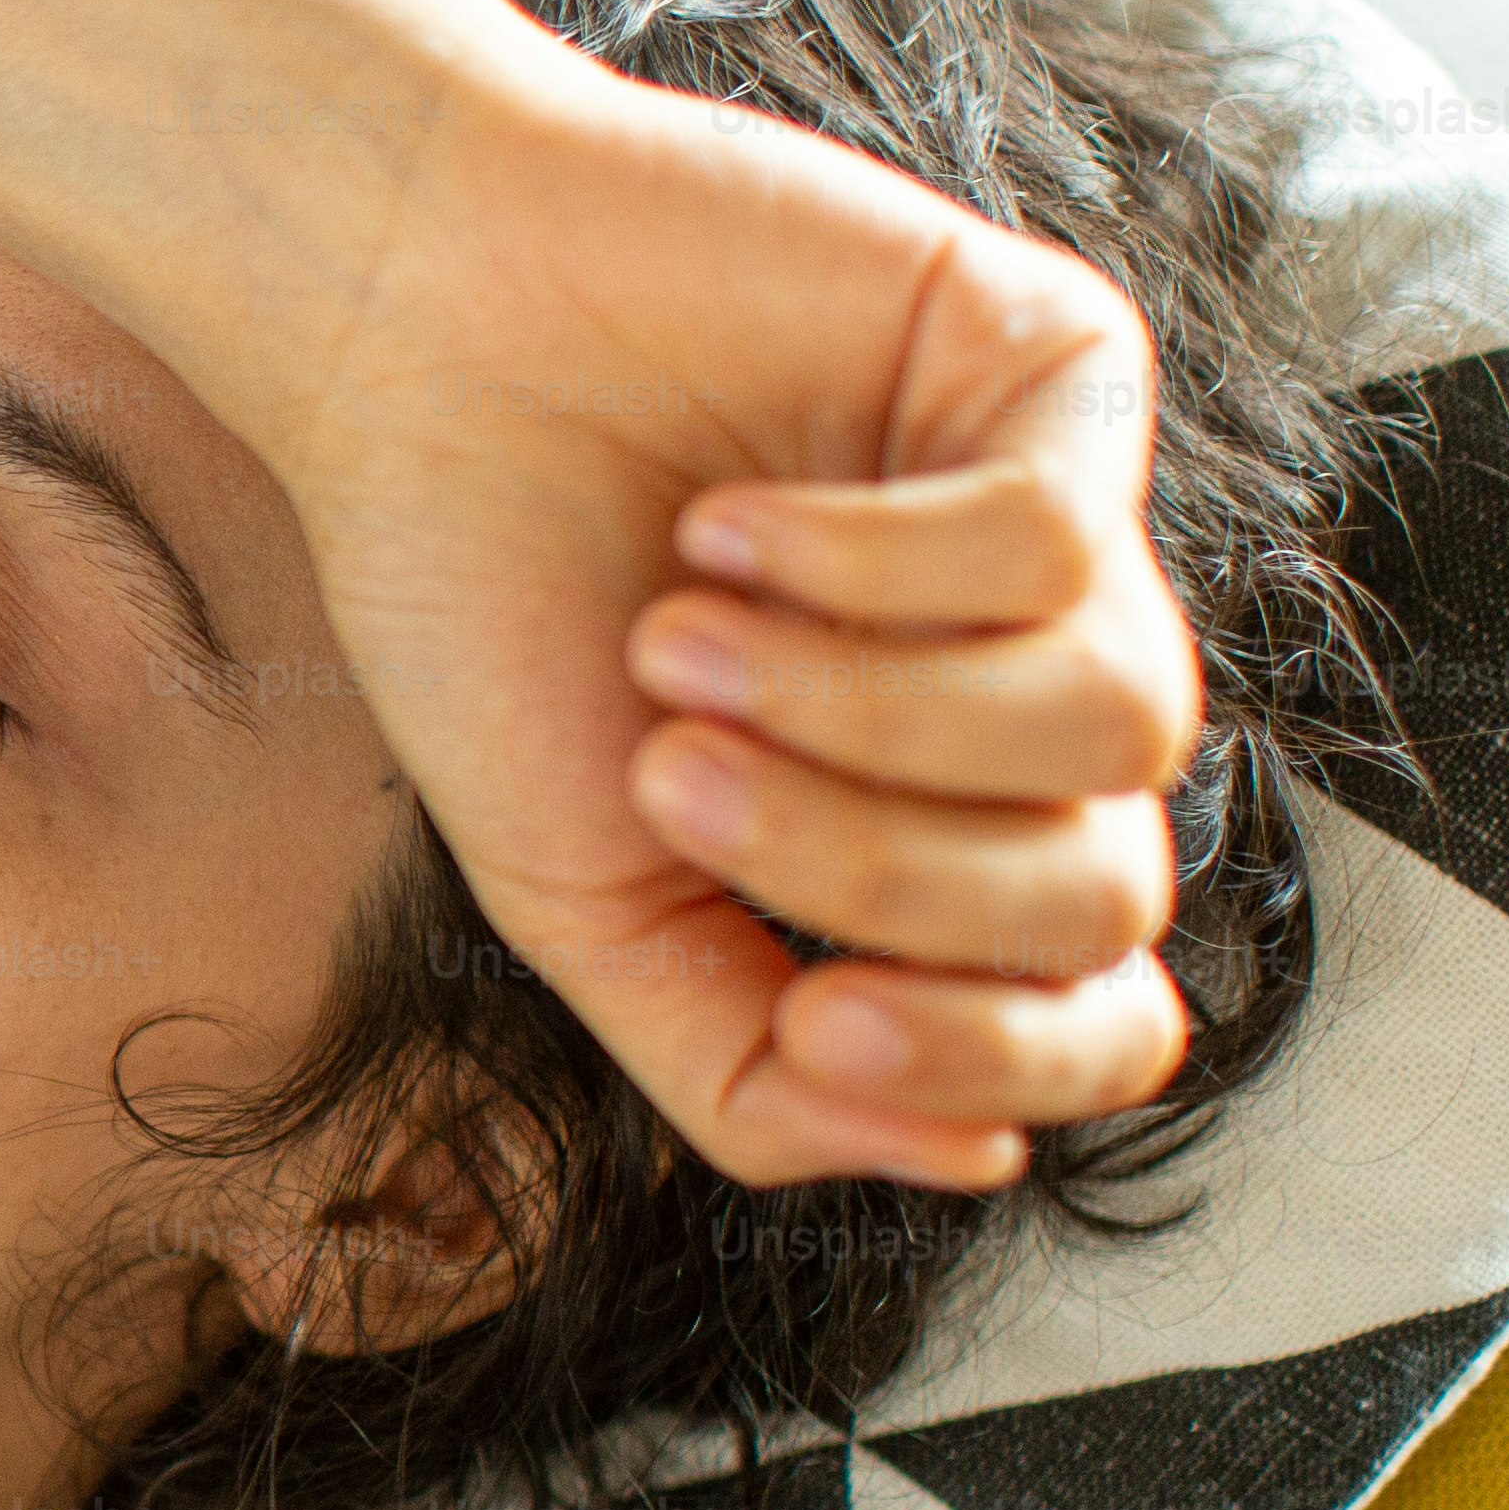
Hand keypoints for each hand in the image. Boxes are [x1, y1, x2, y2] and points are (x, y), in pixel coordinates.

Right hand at [264, 78, 1199, 1193]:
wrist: (394, 347)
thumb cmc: (479, 597)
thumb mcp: (581, 890)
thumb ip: (737, 1063)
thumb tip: (975, 1162)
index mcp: (937, 823)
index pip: (1103, 1008)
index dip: (1000, 1054)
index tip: (817, 1017)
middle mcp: (1027, 687)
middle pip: (1101, 886)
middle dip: (871, 861)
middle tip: (671, 772)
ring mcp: (1066, 528)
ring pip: (1114, 721)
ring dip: (866, 707)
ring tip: (685, 635)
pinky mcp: (1058, 372)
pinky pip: (1061, 541)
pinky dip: (868, 560)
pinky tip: (733, 519)